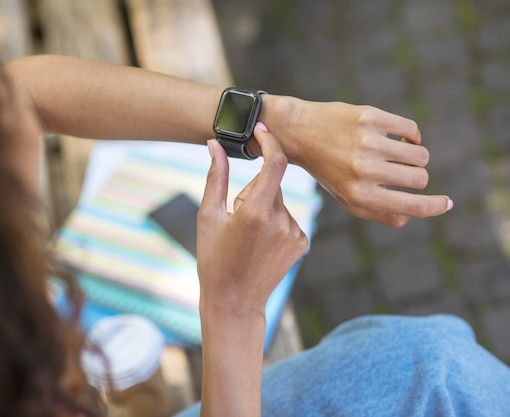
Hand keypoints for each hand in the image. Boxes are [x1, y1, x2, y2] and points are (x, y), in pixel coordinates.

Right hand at [197, 123, 307, 315]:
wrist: (235, 301)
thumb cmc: (214, 258)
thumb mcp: (208, 216)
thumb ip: (216, 176)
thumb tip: (215, 144)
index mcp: (257, 213)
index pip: (275, 163)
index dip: (270, 142)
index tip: (261, 131)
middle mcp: (282, 221)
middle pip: (271, 184)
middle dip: (254, 190)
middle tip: (236, 217)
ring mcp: (295, 234)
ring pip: (280, 202)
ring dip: (265, 207)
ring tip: (248, 236)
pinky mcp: (302, 243)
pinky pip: (288, 218)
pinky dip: (275, 222)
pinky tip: (261, 244)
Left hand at [264, 98, 452, 226]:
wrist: (298, 132)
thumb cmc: (327, 169)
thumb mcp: (346, 197)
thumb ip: (379, 212)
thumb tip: (412, 215)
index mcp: (359, 195)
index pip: (413, 206)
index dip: (436, 206)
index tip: (447, 202)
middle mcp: (364, 170)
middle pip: (420, 178)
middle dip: (417, 177)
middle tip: (399, 171)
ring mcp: (368, 142)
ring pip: (420, 154)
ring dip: (413, 155)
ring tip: (395, 154)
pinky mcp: (370, 117)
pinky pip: (411, 129)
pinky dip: (409, 135)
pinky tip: (395, 137)